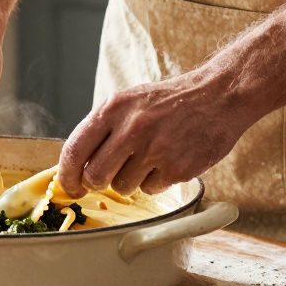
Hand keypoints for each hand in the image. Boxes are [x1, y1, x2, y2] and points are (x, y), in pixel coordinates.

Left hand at [57, 71, 257, 196]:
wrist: (218, 96)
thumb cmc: (168, 102)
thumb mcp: (129, 102)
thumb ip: (102, 129)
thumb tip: (75, 165)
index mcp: (113, 109)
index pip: (75, 150)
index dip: (67, 175)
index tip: (70, 187)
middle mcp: (131, 128)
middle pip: (95, 176)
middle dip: (98, 182)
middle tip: (110, 175)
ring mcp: (155, 149)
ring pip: (122, 187)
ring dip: (131, 180)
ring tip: (149, 157)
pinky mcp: (177, 168)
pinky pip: (150, 190)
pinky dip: (156, 181)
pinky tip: (168, 160)